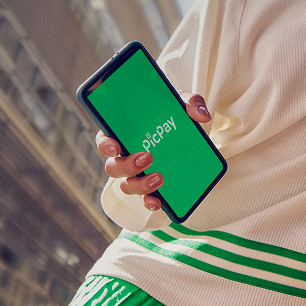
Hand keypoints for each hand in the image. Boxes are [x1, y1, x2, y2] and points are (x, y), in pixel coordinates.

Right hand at [95, 91, 211, 211]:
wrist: (187, 134)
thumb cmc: (173, 114)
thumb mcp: (181, 104)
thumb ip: (190, 103)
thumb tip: (201, 115)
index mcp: (124, 133)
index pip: (105, 139)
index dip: (105, 144)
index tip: (115, 146)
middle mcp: (125, 155)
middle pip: (114, 166)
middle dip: (128, 165)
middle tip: (147, 158)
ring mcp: (137, 174)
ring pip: (127, 185)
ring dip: (140, 185)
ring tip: (159, 178)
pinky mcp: (151, 187)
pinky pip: (144, 198)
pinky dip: (149, 201)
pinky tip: (159, 202)